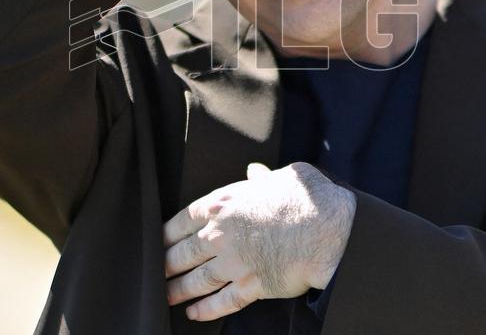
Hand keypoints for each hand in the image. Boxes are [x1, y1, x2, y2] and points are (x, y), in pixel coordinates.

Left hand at [163, 161, 355, 320]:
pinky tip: (194, 313)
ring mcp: (234, 262)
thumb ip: (261, 178)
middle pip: (181, 253)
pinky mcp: (251, 286)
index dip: (165, 234)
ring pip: (196, 280)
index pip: (181, 220)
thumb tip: (255, 172)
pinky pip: (222, 302)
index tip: (157, 241)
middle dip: (165, 264)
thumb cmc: (309, 199)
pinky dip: (205, 310)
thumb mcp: (282, 177)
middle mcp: (221, 234)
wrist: (331, 230)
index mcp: (223, 203)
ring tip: (166, 297)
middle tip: (155, 272)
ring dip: (177, 291)